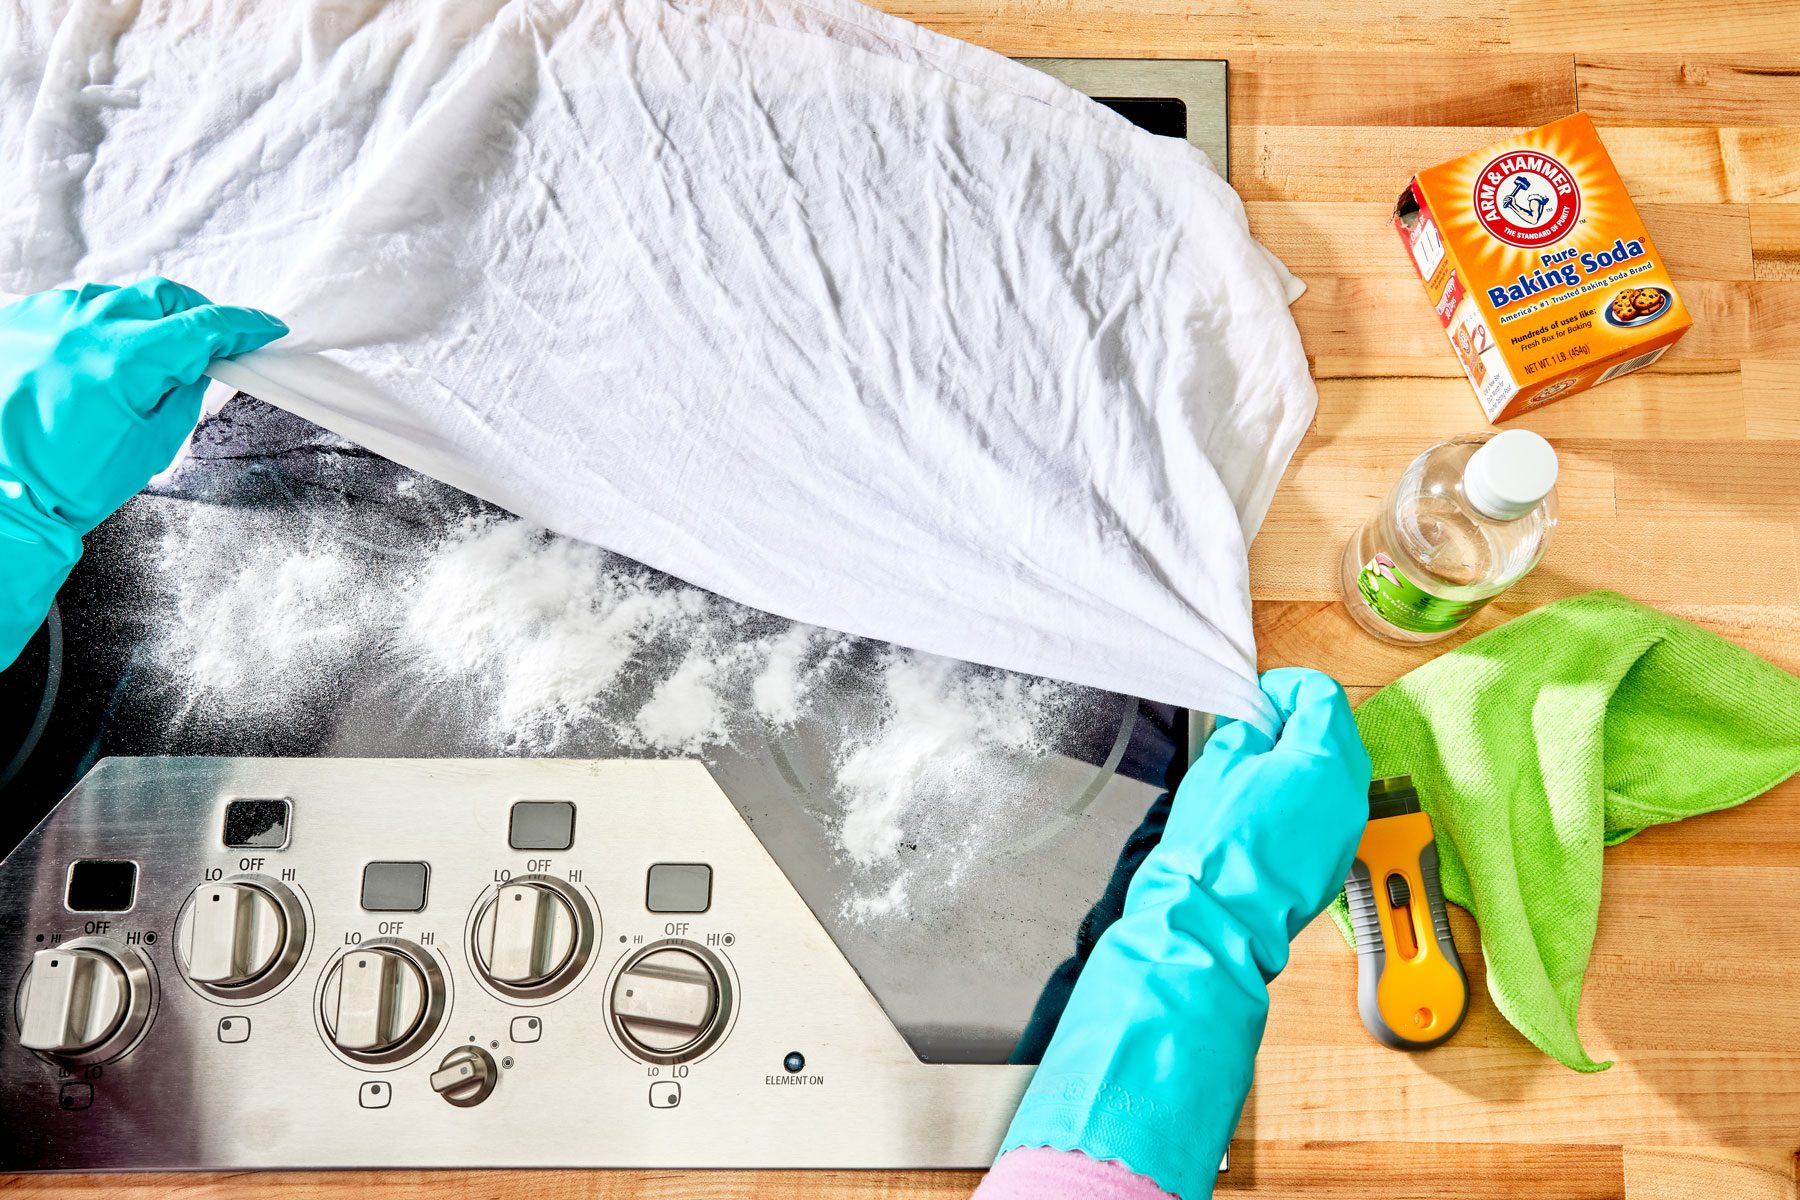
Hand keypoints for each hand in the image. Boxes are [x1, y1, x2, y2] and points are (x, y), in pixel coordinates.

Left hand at [1, 277, 285, 666]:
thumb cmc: (68, 481)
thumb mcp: (151, 444)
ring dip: (141, 319)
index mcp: (129, 358)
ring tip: (141, 358)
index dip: (244, 326)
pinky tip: (92, 358)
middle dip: (193, 315)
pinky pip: (70, 307)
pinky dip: (93, 325)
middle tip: (206, 344)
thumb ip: (183, 395)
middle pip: (163, 296)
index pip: (206, 326)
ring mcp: (48, 317)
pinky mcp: (17, 320)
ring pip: (115, 297)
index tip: (264, 330)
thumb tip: (198, 367)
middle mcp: (87, 325)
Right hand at [997, 668, 1369, 1199]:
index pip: (1320, 694)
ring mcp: (1347, 830)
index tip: (1257, 701)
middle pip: (1335, 731)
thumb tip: (1257, 721)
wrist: (1215, 922)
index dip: (1285, 689)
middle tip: (1251, 732)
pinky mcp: (1336, 859)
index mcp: (1321, 759)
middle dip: (1296, 723)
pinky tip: (1263, 811)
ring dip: (1301, 762)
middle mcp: (1347, 792)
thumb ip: (1245, 731)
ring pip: (1336, 772)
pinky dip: (1305, 799)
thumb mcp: (1216, 765)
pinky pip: (1330, 811)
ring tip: (1251, 774)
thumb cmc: (1210, 849)